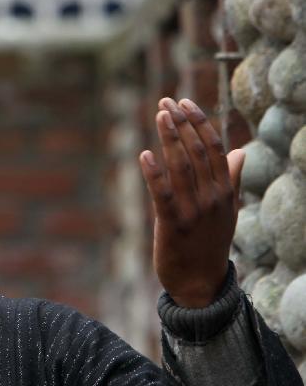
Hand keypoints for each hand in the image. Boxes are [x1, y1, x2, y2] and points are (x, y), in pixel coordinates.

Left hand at [138, 98, 244, 307]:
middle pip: (198, 151)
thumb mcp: (227, 210)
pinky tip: (145, 154)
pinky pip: (162, 195)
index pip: (215, 148)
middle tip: (166, 102)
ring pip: (181, 166)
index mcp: (225, 191)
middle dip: (181, 123)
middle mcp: (212, 197)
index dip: (199, 122)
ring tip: (160, 115)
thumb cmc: (210, 243)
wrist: (200, 284)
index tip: (185, 102)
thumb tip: (241, 152)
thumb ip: (232, 180)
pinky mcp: (172, 225)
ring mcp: (193, 211)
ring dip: (170, 138)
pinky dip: (154, 173)